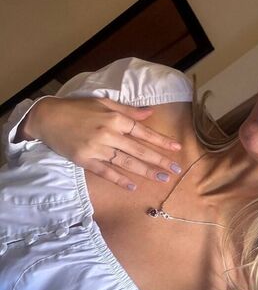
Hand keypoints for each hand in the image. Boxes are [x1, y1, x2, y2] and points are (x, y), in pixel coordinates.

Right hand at [32, 96, 182, 190]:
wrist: (47, 118)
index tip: (177, 148)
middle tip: (176, 169)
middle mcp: (108, 134)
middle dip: (160, 160)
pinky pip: (106, 172)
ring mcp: (97, 149)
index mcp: (115, 118)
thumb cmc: (77, 108)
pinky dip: (120, 180)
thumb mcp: (103, 102)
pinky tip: (133, 187)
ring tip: (162, 178)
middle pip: (139, 150)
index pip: (143, 131)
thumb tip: (150, 112)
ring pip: (127, 163)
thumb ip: (128, 110)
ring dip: (146, 172)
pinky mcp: (86, 161)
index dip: (161, 141)